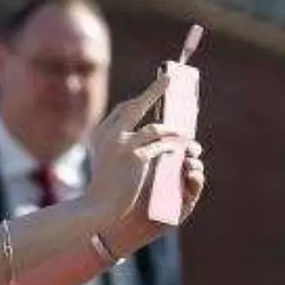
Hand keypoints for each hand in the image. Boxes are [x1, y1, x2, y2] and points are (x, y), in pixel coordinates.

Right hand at [82, 71, 192, 228]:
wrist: (99, 206)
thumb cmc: (105, 185)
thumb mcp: (106, 158)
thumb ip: (118, 142)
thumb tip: (147, 131)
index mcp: (101, 133)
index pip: (124, 109)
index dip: (141, 99)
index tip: (153, 91)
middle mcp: (110, 135)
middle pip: (137, 105)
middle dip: (155, 90)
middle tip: (169, 78)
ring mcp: (123, 145)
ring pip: (155, 128)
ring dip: (173, 129)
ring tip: (186, 133)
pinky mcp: (136, 158)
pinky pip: (161, 146)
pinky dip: (173, 146)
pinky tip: (181, 148)